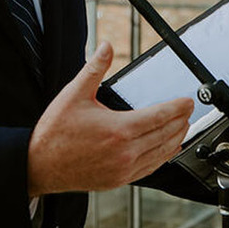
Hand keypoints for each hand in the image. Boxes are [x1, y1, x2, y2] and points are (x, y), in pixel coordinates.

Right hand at [27, 41, 193, 196]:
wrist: (40, 165)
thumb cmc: (54, 133)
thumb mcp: (74, 94)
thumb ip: (94, 69)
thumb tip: (106, 47)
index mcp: (118, 129)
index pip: (159, 116)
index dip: (176, 107)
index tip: (187, 101)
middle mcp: (125, 152)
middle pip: (165, 135)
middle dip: (181, 121)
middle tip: (189, 111)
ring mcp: (124, 169)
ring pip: (161, 154)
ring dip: (176, 140)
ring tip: (183, 128)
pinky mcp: (119, 180)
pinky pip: (149, 169)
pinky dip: (162, 157)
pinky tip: (165, 151)